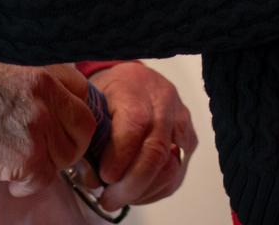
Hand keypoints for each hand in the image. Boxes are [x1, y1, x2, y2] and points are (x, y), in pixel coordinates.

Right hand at [0, 59, 95, 196]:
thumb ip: (29, 76)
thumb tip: (50, 95)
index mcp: (39, 66)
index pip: (81, 91)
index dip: (71, 110)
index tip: (60, 123)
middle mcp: (45, 92)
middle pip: (83, 125)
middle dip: (70, 142)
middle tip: (48, 151)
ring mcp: (38, 125)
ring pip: (65, 156)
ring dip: (47, 165)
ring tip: (21, 163)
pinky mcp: (27, 157)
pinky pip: (44, 179)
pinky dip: (28, 185)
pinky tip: (9, 179)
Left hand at [83, 63, 197, 209]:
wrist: (134, 79)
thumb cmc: (109, 92)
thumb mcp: (92, 104)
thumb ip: (90, 139)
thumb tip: (92, 180)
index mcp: (135, 90)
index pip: (134, 127)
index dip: (119, 158)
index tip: (103, 177)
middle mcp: (163, 104)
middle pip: (155, 152)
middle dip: (131, 185)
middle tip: (109, 199)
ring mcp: (179, 121)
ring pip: (170, 167)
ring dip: (144, 191)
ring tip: (121, 197)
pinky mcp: (188, 137)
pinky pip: (177, 172)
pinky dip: (157, 189)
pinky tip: (138, 191)